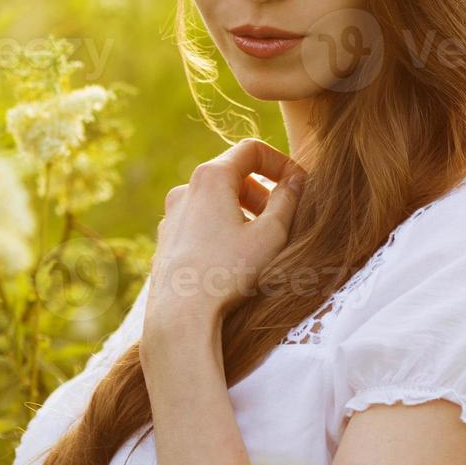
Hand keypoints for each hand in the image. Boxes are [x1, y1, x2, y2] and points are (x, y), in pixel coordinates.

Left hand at [148, 138, 307, 325]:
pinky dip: (222, 229)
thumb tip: (295, 180)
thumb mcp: (271, 235)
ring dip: (243, 212)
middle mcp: (185, 190)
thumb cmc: (228, 273)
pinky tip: (234, 259)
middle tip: (282, 218)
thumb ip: (288, 200)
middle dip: (262, 191)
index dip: (281, 162)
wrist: (180, 315)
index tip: (298, 185)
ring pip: (215, 200)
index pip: (251, 149)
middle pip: (232, 174)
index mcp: (210, 177)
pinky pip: (200, 222)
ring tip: (261, 241)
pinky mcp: (167, 240)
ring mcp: (172, 215)